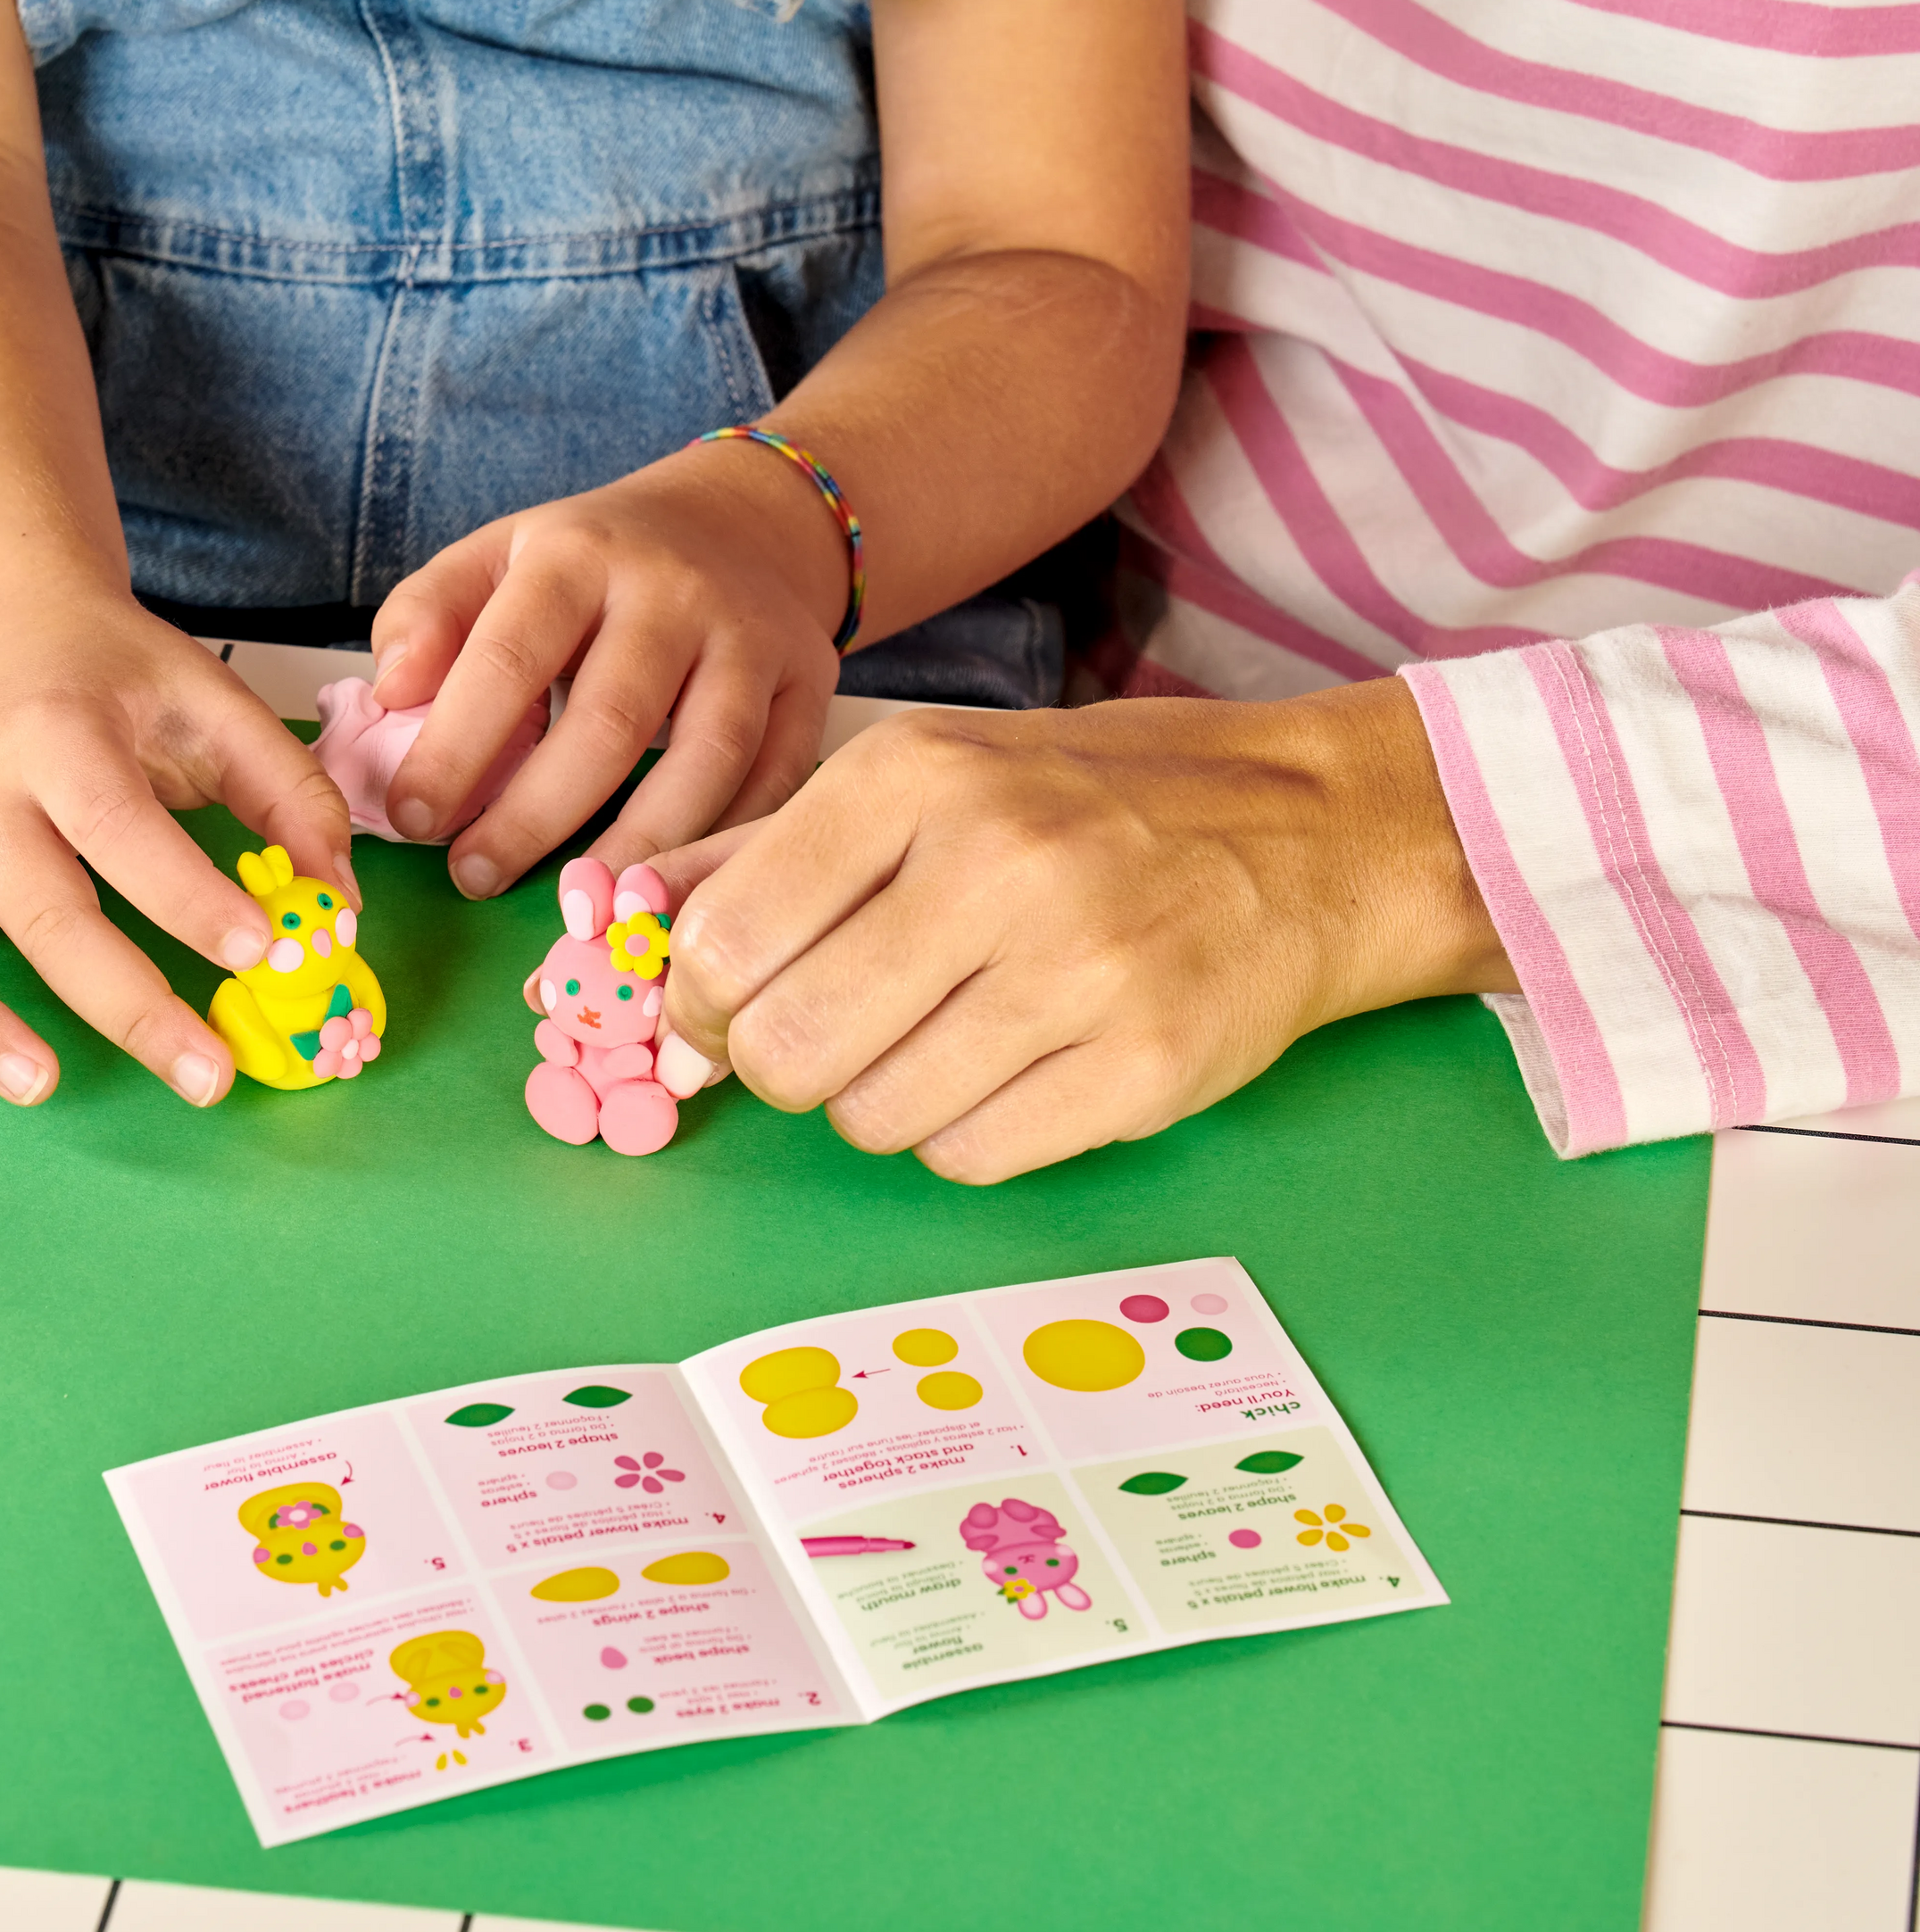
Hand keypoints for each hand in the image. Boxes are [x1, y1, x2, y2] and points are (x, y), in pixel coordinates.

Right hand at [0, 584, 353, 1107]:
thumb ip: (289, 795)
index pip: (122, 829)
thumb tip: (333, 900)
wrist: (8, 626)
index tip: (265, 952)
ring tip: (38, 1085)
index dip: (190, 898)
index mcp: (61, 736)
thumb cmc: (118, 680)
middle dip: (126, 1004)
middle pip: (41, 909)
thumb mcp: (216, 703)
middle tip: (207, 1073)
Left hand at [364, 439, 849, 896]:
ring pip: (705, 763)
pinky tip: (665, 892)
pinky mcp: (811, 685)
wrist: (738, 525)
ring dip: (635, 852)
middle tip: (473, 876)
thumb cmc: (592, 570)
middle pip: (608, 725)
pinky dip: (720, 848)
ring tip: (574, 908)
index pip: (510, 659)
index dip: (455, 749)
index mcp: (579, 555)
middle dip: (533, 818)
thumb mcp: (498, 559)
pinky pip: (773, 785)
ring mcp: (752, 640)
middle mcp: (674, 592)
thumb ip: (427, 617)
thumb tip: (388, 697)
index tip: (411, 819)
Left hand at [649, 680, 1513, 1183]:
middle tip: (823, 1036)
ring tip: (937, 1038)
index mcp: (918, 775)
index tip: (715, 1008)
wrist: (1312, 833)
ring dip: (876, 1099)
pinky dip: (959, 1134)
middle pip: (786, 1043)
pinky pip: (967, 1156)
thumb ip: (763, 850)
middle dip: (778, 1061)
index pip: (724, 934)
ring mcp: (1081, 970)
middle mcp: (998, 862)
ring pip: (872, 1117)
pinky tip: (1007, 1069)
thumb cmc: (1088, 804)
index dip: (694, 998)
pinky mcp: (1144, 1068)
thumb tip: (620, 931)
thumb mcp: (926, 776)